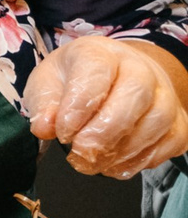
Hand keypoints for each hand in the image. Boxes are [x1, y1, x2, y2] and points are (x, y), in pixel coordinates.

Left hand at [23, 36, 187, 178]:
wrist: (114, 77)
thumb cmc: (75, 80)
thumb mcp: (47, 84)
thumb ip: (44, 104)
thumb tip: (45, 128)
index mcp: (100, 53)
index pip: (96, 73)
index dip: (78, 107)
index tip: (61, 132)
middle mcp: (139, 68)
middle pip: (135, 95)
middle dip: (105, 132)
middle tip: (81, 153)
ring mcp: (164, 94)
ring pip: (157, 121)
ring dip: (124, 149)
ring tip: (95, 162)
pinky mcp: (177, 119)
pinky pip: (171, 141)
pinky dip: (143, 160)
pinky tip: (117, 164)